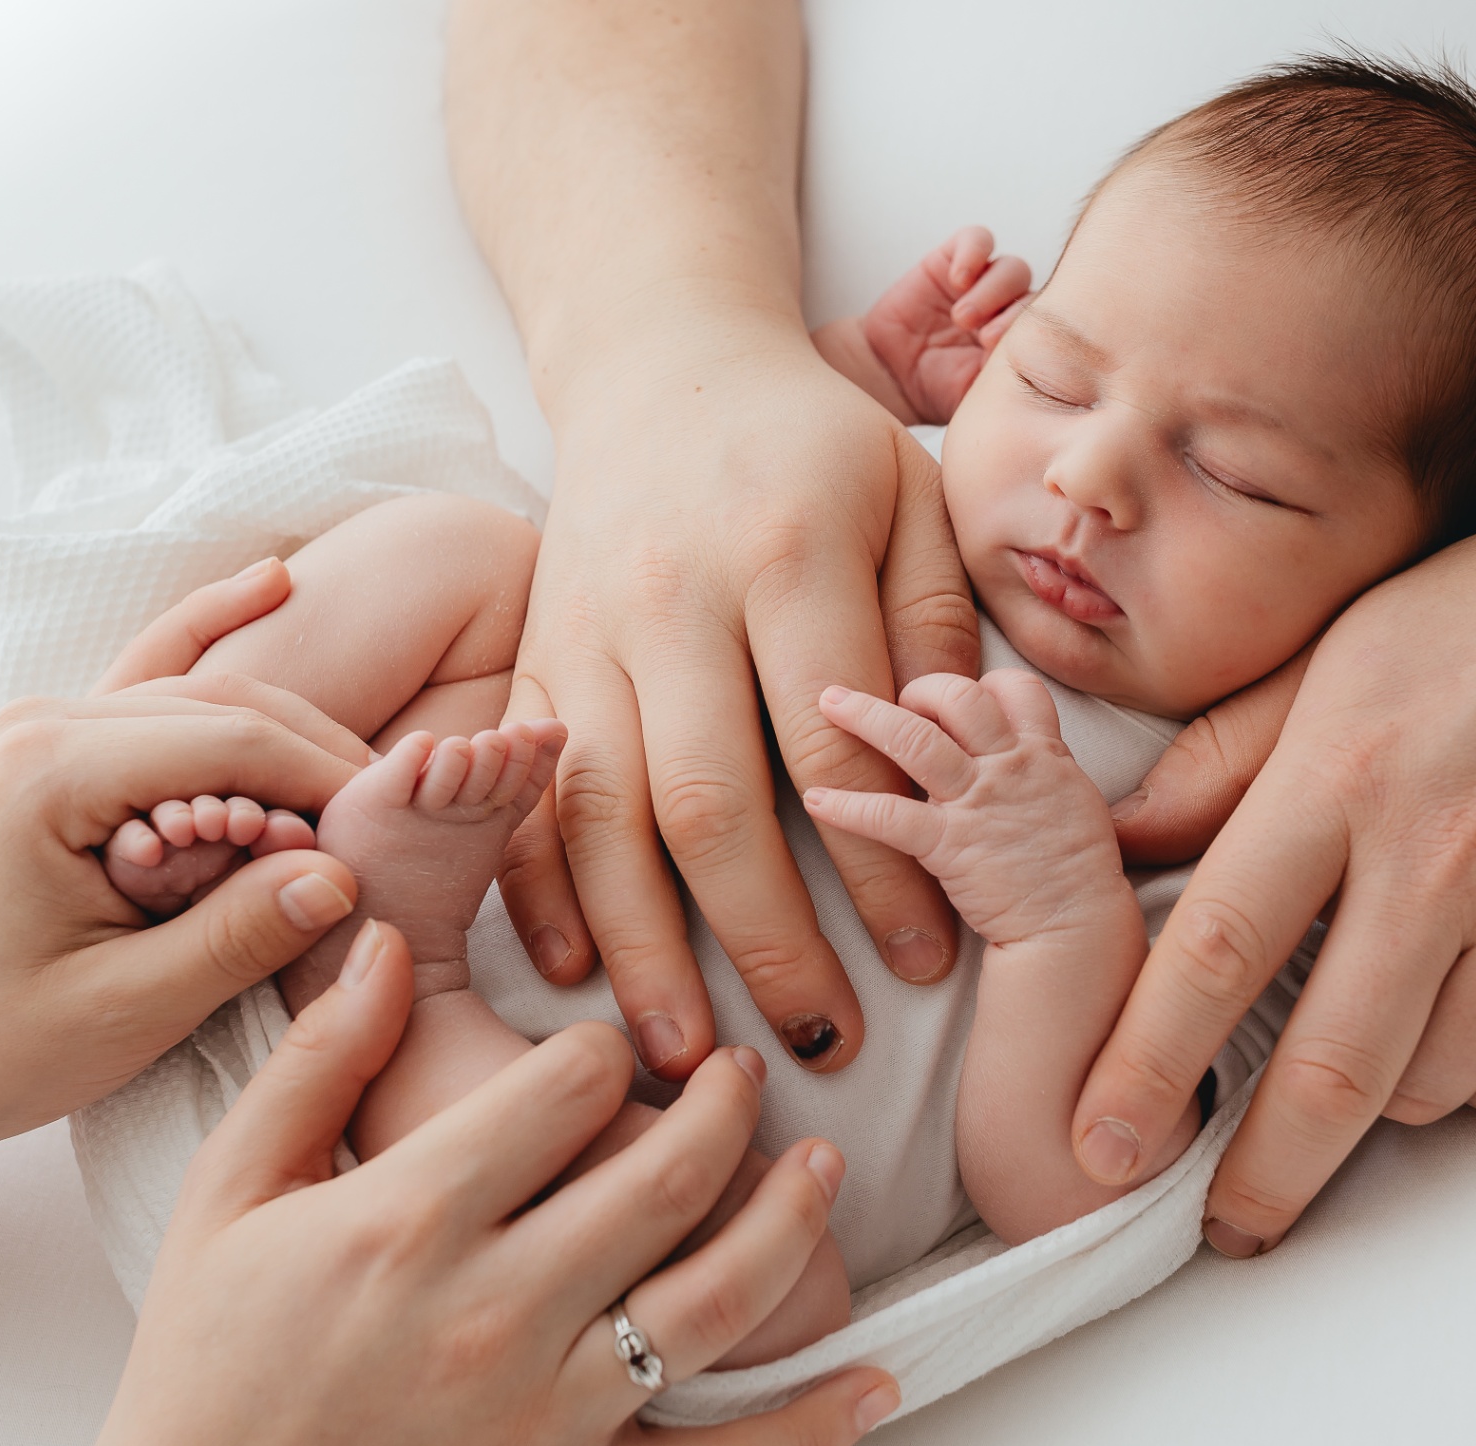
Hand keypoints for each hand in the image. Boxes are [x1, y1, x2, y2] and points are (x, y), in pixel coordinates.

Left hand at [0, 662, 368, 1374]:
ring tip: (369, 787)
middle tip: (398, 823)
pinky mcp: (58, 749)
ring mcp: (45, 727)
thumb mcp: (131, 1010)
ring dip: (291, 736)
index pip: (233, 741)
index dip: (330, 782)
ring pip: (208, 694)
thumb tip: (346, 874)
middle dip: (323, 762)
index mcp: (46, 772)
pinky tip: (272, 585)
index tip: (398, 837)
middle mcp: (40, 724)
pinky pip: (157, 678)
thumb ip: (240, 934)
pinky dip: (213, 630)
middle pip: (229, 705)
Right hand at [64, 921, 896, 1445]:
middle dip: (723, 1106)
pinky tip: (874, 1375)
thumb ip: (315, 1061)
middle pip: (665, 1175)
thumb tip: (382, 938)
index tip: (607, 1050)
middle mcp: (493, 1312)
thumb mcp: (229, 1194)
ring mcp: (547, 1416)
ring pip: (719, 1296)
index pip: (563, 1088)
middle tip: (740, 1076)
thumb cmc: (207, 1366)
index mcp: (408, 1220)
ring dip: (791, 1219)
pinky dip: (814, 1425)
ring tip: (820, 1168)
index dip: (600, 1049)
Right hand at [497, 333, 978, 1076]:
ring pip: (599, 813)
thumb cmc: (811, 444)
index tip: (927, 956)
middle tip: (822, 1041)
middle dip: (766, 940)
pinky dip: (538, 886)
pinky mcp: (530, 656)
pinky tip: (576, 968)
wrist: (663, 362)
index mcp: (786, 557)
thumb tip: (953, 765)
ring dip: (641, 947)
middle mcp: (671, 602)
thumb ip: (937, 626)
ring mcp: (584, 633)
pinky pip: (522, 788)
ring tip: (683, 1053)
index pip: (836, 750)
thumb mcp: (910, 498)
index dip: (884, 867)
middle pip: (707, 804)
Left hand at [804, 671, 1122, 945]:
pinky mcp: (950, 845)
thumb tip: (1013, 755)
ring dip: (865, 716)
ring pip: (915, 739)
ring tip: (828, 704)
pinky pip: (889, 816)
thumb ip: (1039, 771)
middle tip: (892, 698)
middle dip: (917, 687)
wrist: (1076, 927)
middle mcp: (1009, 765)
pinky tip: (816, 799)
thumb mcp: (1074, 802)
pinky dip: (847, 805)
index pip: (1014, 686)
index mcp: (1042, 753)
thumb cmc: (1076, 874)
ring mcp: (977, 802)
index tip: (956, 695)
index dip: (981, 682)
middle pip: (958, 695)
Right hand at [855, 227, 1030, 424]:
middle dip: (1009, 315)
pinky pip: (977, 240)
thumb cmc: (935, 392)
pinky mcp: (952, 261)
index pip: (1047, 326)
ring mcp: (981, 284)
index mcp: (1020, 343)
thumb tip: (1036, 383)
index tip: (998, 353)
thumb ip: (1008, 385)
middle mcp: (1006, 310)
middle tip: (983, 338)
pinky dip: (972, 253)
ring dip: (991, 291)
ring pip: (1011, 268)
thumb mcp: (978, 400)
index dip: (1031, 334)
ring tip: (962, 317)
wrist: (888, 377)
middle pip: (1033, 295)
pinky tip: (957, 278)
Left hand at [1070, 484, 1475, 1252]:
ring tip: (1354, 1058)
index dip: (1148, 1060)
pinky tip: (1459, 1035)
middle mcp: (1441, 855)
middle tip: (1217, 1228)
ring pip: (1429, 1085)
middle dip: (1260, 1173)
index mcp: (1342, 775)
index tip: (1100, 1139)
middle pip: (1331, 1067)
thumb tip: (1118, 848)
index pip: (1220, 948)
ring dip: (1373, 1104)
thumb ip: (1219, 764)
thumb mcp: (1328, 656)